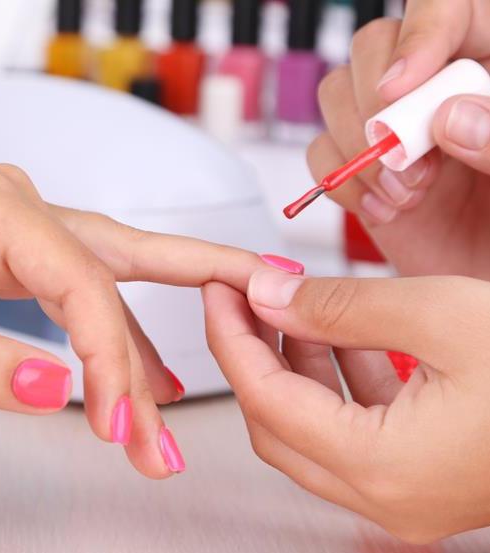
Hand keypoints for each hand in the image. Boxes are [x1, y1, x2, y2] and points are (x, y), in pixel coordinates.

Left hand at [0, 164, 271, 477]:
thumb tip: (59, 389)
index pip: (87, 287)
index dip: (115, 363)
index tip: (125, 431)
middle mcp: (22, 208)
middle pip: (130, 266)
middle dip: (186, 322)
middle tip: (247, 345)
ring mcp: (27, 226)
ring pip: (113, 288)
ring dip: (146, 356)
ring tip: (175, 415)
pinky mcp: (24, 251)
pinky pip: (90, 293)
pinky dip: (119, 339)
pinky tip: (147, 377)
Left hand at [203, 267, 489, 542]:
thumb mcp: (441, 316)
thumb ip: (342, 307)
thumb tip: (269, 299)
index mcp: (383, 467)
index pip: (268, 401)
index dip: (233, 339)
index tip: (220, 294)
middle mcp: (387, 499)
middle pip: (281, 425)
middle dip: (255, 355)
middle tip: (245, 301)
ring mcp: (407, 498)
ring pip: (318, 432)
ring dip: (300, 368)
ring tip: (297, 309)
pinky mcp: (424, 482)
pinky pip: (358, 435)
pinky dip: (343, 385)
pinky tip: (347, 339)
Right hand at [308, 0, 489, 277]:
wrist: (484, 283)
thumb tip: (451, 117)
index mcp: (486, 68)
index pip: (448, 9)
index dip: (420, 36)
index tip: (401, 87)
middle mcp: (432, 91)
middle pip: (375, 48)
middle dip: (378, 110)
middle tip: (405, 161)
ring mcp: (392, 130)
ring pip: (337, 94)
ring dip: (357, 150)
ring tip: (404, 193)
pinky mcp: (360, 171)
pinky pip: (321, 154)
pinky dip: (340, 184)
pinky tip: (382, 210)